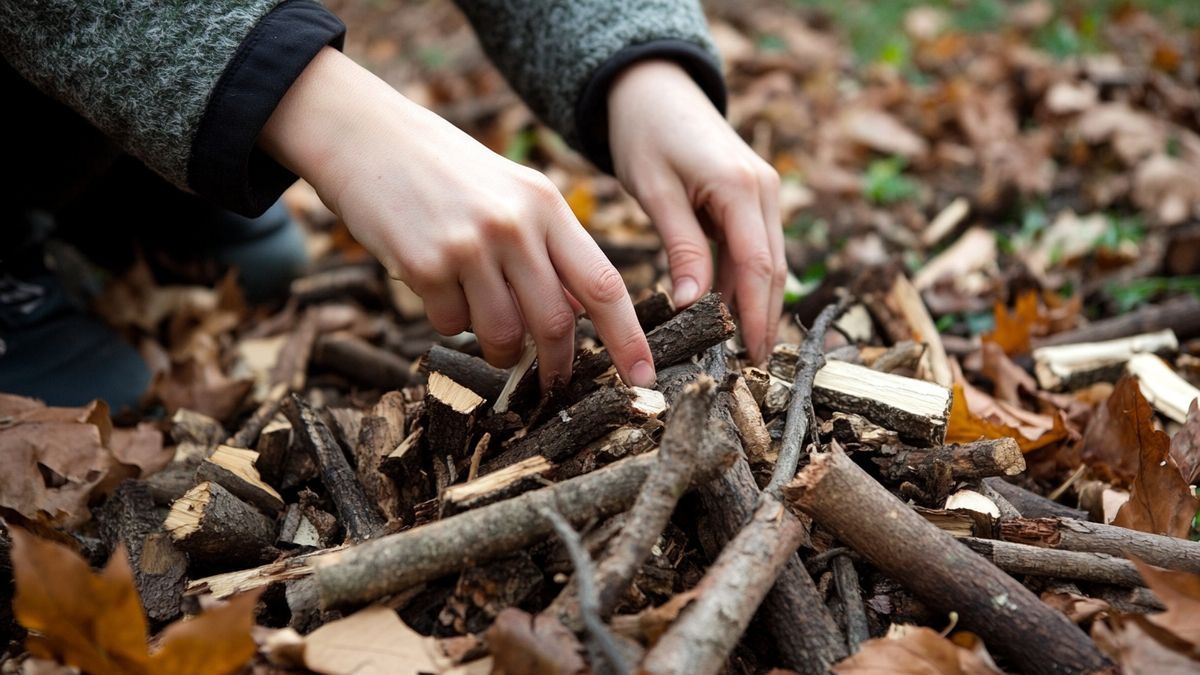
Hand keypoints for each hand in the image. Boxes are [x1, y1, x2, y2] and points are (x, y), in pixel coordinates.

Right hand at [260, 48, 654, 388]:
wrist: (366, 135)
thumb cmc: (446, 172)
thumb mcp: (513, 194)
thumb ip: (549, 249)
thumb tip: (578, 313)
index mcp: (547, 206)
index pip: (603, 285)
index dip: (628, 338)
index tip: (645, 378)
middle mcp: (515, 225)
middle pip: (555, 323)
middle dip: (556, 365)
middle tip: (550, 383)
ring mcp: (469, 245)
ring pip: (502, 335)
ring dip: (498, 351)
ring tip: (484, 331)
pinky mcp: (424, 264)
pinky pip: (451, 325)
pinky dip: (449, 322)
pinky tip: (438, 290)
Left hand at [608, 60, 785, 362]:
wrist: (653, 88)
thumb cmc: (645, 133)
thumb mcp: (655, 191)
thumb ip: (680, 247)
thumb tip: (691, 305)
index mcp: (740, 188)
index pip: (757, 267)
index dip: (755, 317)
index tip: (749, 360)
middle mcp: (765, 190)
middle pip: (772, 269)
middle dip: (763, 319)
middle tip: (748, 369)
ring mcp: (765, 192)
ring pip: (768, 261)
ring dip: (755, 304)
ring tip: (737, 351)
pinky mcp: (754, 197)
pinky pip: (755, 247)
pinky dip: (744, 281)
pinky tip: (727, 312)